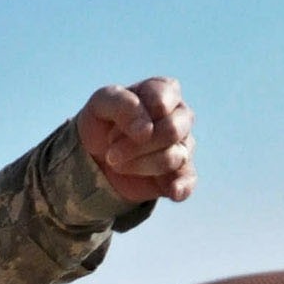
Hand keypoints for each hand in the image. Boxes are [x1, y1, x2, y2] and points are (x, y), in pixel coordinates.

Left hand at [77, 77, 195, 204]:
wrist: (94, 154)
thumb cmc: (104, 120)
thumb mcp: (102, 102)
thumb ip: (122, 104)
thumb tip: (146, 130)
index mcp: (167, 92)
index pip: (163, 99)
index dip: (136, 115)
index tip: (112, 127)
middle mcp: (181, 117)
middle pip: (172, 130)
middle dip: (136, 145)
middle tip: (111, 150)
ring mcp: (183, 146)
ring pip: (172, 157)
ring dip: (137, 164)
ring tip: (116, 163)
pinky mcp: (178, 174)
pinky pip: (188, 181)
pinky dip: (182, 187)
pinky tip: (173, 192)